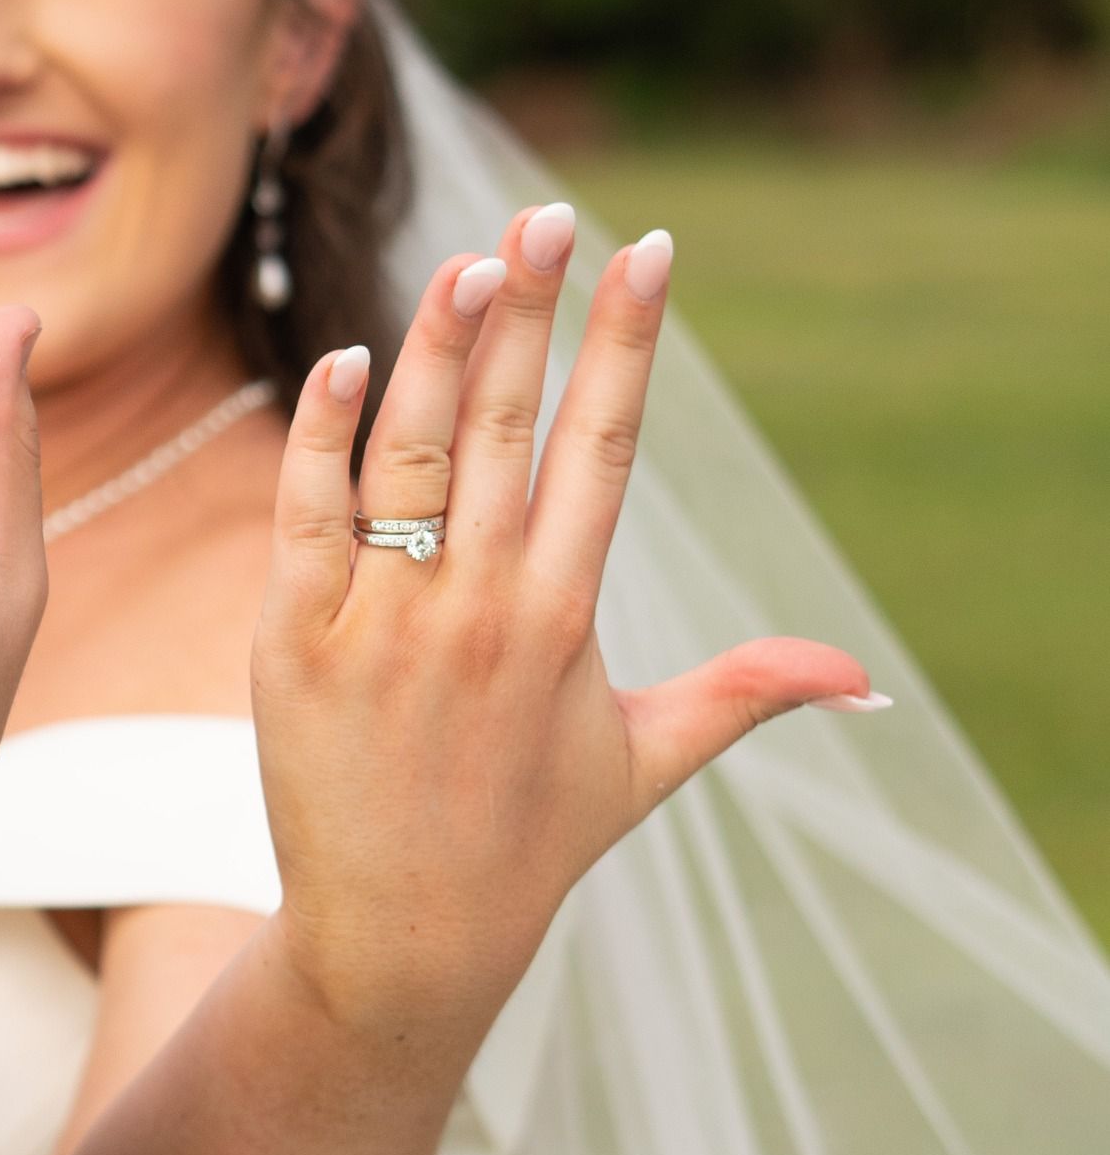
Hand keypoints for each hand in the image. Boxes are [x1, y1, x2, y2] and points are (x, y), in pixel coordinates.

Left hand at [255, 201, 872, 1065]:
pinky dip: (320, 437)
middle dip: (534, 310)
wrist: (399, 941)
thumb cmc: (524, 846)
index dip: (625, 343)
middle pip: (510, 427)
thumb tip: (861, 679)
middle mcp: (479, 608)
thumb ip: (745, 694)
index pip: (604, 448)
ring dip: (439, 350)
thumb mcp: (645, 761)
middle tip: (550, 213)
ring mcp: (382, 622)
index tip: (648, 250)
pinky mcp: (294, 643)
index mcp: (562, 617)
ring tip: (469, 262)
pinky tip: (342, 362)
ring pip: (410, 455)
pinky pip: (306, 517)